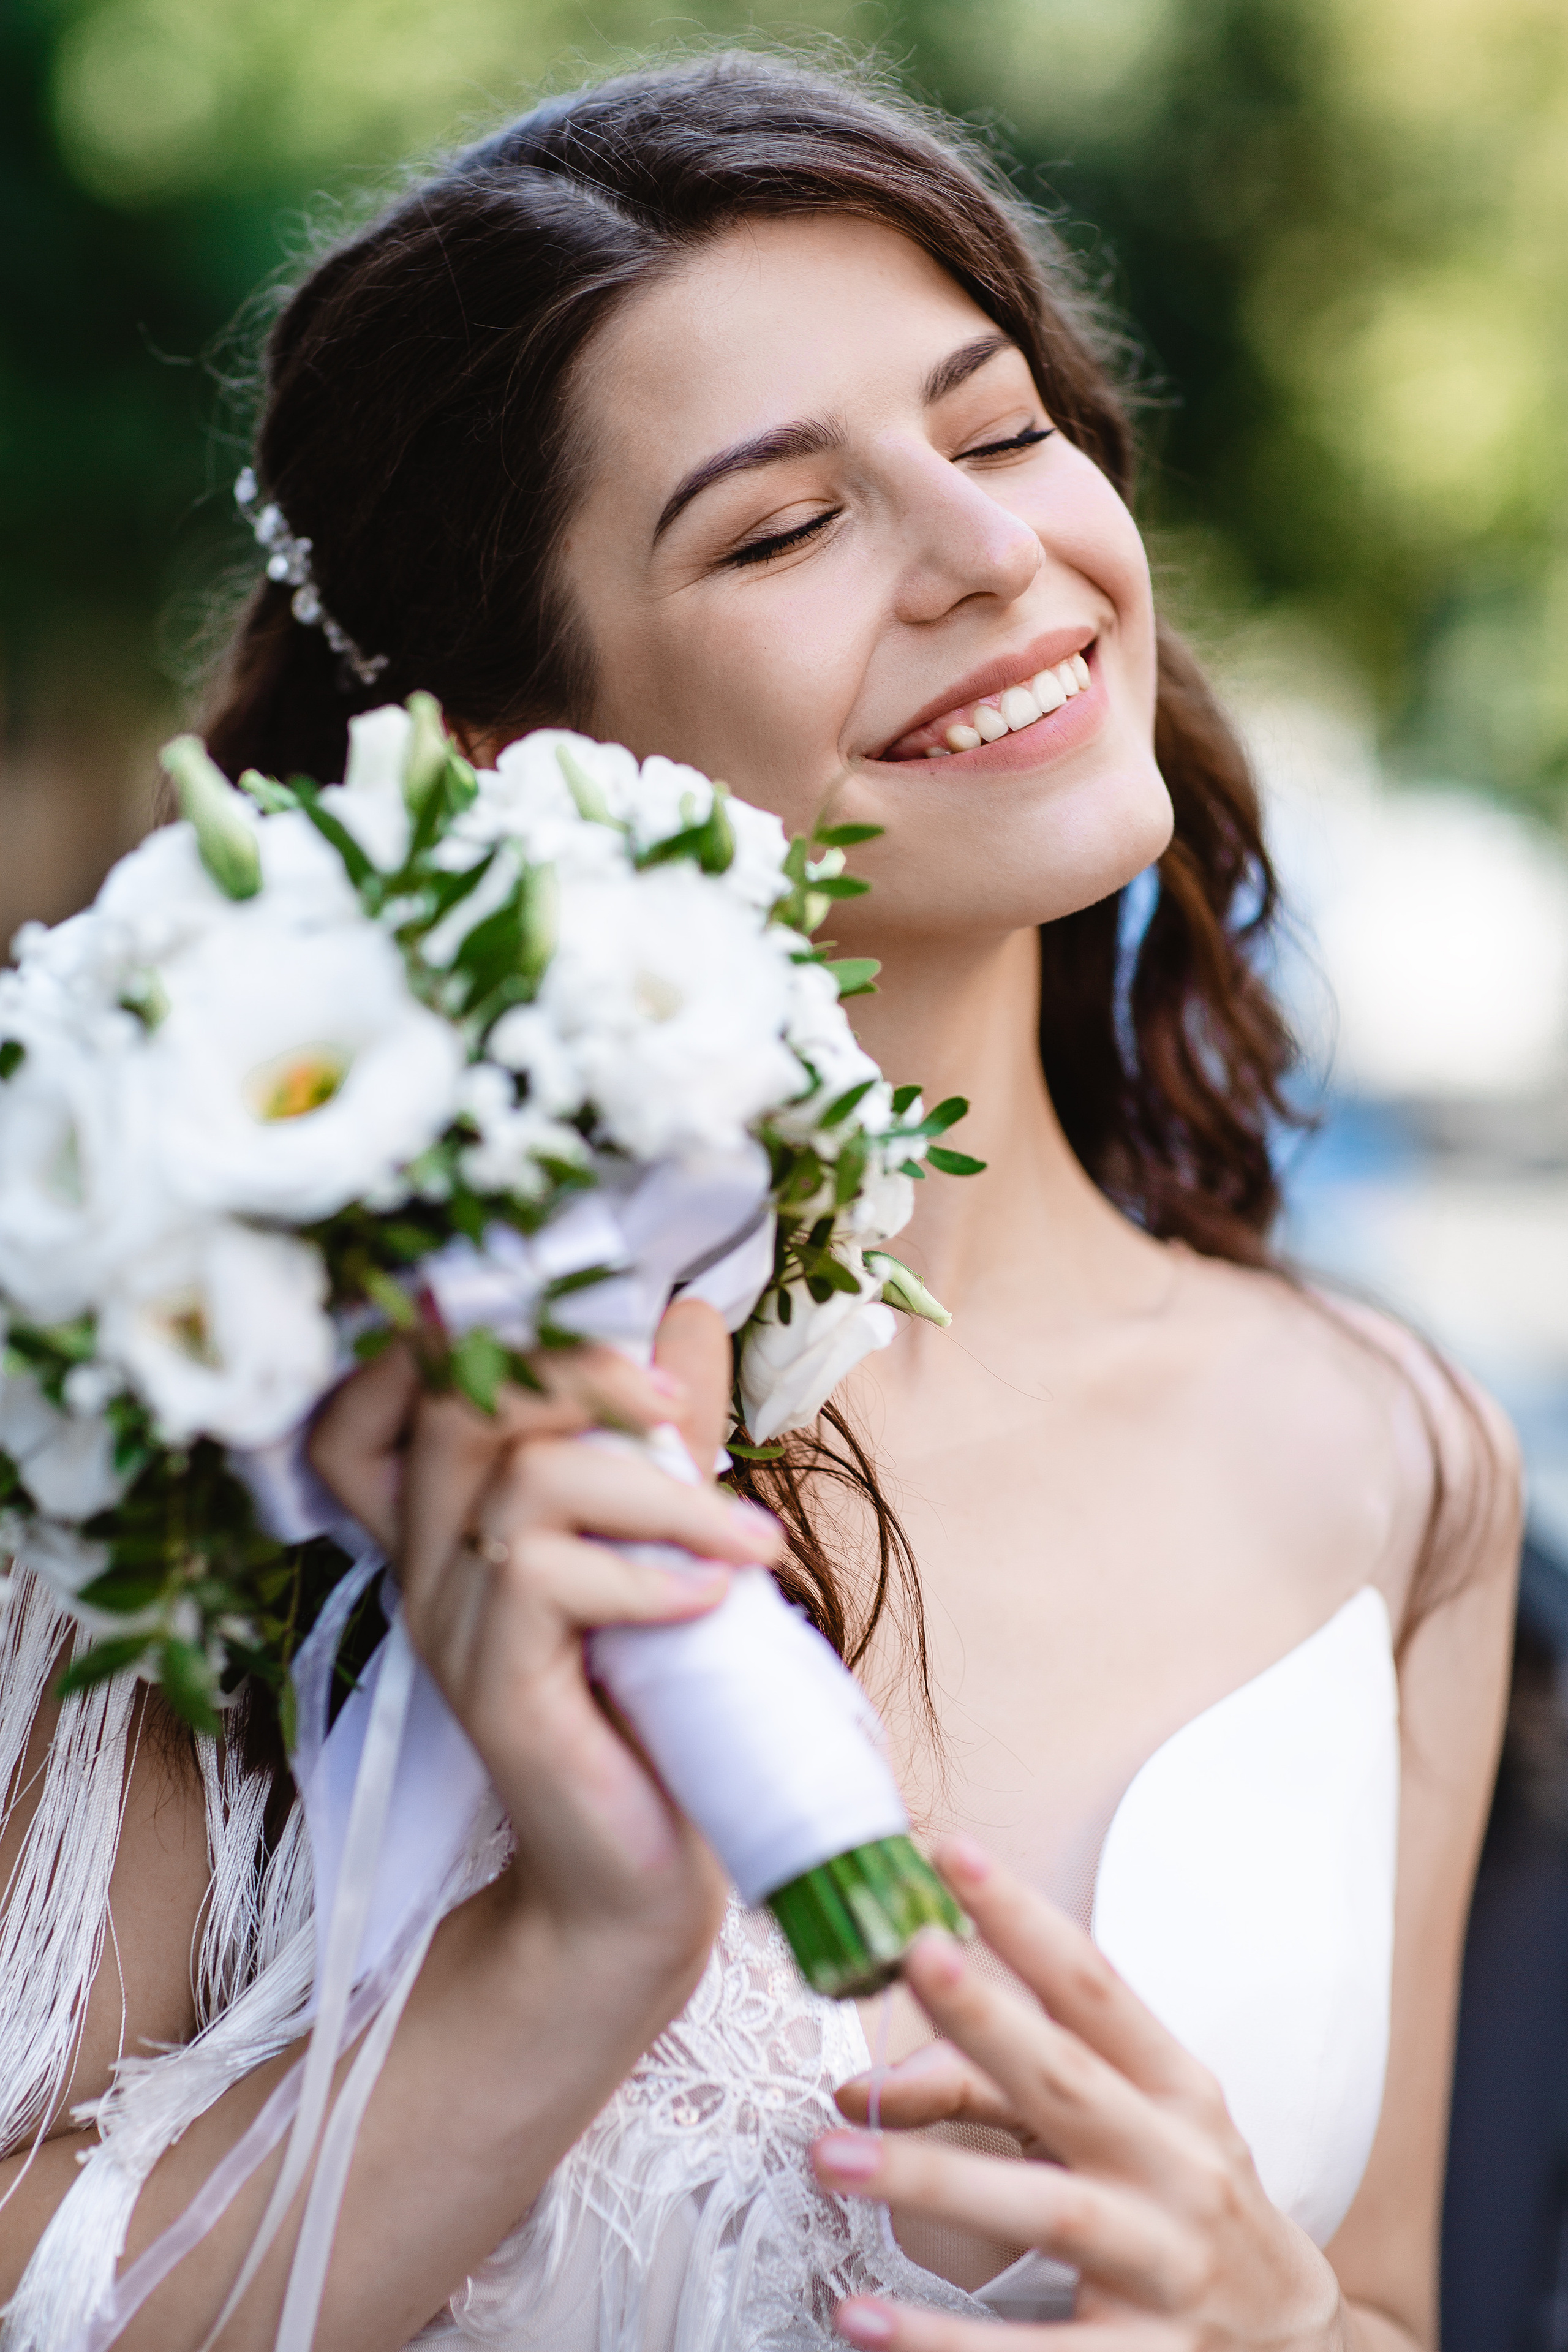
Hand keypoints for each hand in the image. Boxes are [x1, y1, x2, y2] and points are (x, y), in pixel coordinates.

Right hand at [308, 1303, 782, 1976]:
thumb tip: (690, 1313)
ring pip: (525, 1484)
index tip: (602, 1341)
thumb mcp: (664, 1543)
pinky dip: (649, 1578)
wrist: (636, 1882)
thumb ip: (664, 1434)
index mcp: (455, 1516)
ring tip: (750, 1544)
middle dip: (579, 1370)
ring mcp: (450, 1626)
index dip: (466, 1337)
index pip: (390, 1390)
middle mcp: (430, 1559)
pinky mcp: (492, 1691)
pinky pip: (544, 1582)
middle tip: (679, 1405)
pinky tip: (713, 1603)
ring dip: (661, 1492)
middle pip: (458, 1403)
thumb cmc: (654, 1706)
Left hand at [813, 1839, 1346, 2350]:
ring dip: (933, 2177)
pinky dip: (943, 2342)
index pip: (1096, 1988)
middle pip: (1072, 2082)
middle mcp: (1177, 2170)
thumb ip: (1004, 2093)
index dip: (1025, 1920)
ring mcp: (1166, 2271)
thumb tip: (866, 2085)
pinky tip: (861, 2318)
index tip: (953, 1854)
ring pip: (1047, 2214)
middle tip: (911, 1960)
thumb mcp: (1131, 2135)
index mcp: (1177, 2094)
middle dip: (992, 2018)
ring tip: (830, 2153)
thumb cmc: (1189, 2215)